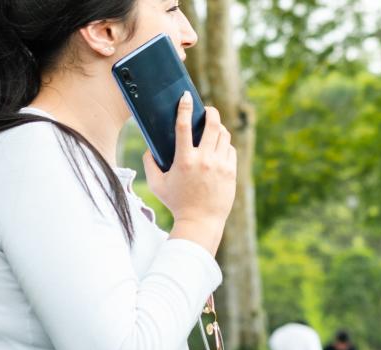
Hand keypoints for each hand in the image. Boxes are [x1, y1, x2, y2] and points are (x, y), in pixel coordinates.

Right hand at [144, 91, 237, 227]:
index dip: (185, 108)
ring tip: (213, 128)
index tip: (186, 96)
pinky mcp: (231, 172)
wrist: (201, 222)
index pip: (184, 126)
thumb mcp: (157, 184)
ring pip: (224, 135)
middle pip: (212, 125)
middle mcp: (204, 160)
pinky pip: (230, 150)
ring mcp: (220, 165)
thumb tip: (149, 147)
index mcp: (184, 160)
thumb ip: (150, 164)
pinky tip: (219, 147)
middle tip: (208, 110)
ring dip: (218, 128)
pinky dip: (225, 145)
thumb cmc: (176, 203)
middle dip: (211, 112)